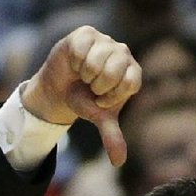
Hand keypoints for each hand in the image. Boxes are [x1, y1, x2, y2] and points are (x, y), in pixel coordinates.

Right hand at [21, 26, 140, 165]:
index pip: (129, 83)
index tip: (102, 99)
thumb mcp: (100, 118)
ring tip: (83, 75)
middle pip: (112, 72)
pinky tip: (75, 62)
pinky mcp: (88, 32)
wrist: (62, 87)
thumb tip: (118, 162)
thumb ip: (112, 136)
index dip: (110, 96)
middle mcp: (123, 54)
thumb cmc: (86, 100)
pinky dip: (74, 61)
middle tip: (91, 86)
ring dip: (84, 74)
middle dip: (96, 86)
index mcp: (133, 73)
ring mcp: (106, 40)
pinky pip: (81, 49)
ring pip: (96, 62)